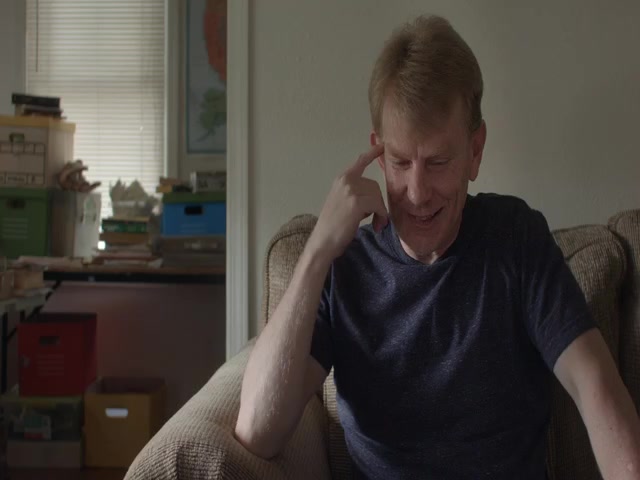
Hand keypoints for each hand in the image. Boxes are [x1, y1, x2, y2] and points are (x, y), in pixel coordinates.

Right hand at [307, 144, 387, 262]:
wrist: (322, 242)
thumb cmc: (333, 227)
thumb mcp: (342, 203)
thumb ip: (355, 194)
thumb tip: (376, 198)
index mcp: (341, 180)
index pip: (360, 162)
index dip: (373, 153)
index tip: (383, 145)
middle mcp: (345, 181)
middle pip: (374, 186)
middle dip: (378, 203)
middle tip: (376, 221)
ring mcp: (350, 190)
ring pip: (377, 196)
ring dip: (380, 212)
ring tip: (375, 224)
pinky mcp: (356, 202)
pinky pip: (378, 205)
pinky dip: (380, 216)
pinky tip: (376, 225)